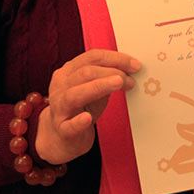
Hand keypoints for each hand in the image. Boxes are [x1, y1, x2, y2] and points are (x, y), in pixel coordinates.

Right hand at [35, 49, 140, 164]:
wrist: (63, 135)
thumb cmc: (82, 106)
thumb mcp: (94, 87)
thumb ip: (107, 76)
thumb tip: (132, 68)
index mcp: (68, 72)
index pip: (92, 57)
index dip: (115, 58)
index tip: (134, 64)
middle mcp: (60, 87)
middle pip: (85, 73)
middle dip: (112, 72)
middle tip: (131, 79)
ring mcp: (59, 108)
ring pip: (75, 94)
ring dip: (99, 87)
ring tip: (119, 84)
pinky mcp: (62, 130)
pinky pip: (68, 126)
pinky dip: (78, 122)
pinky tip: (87, 118)